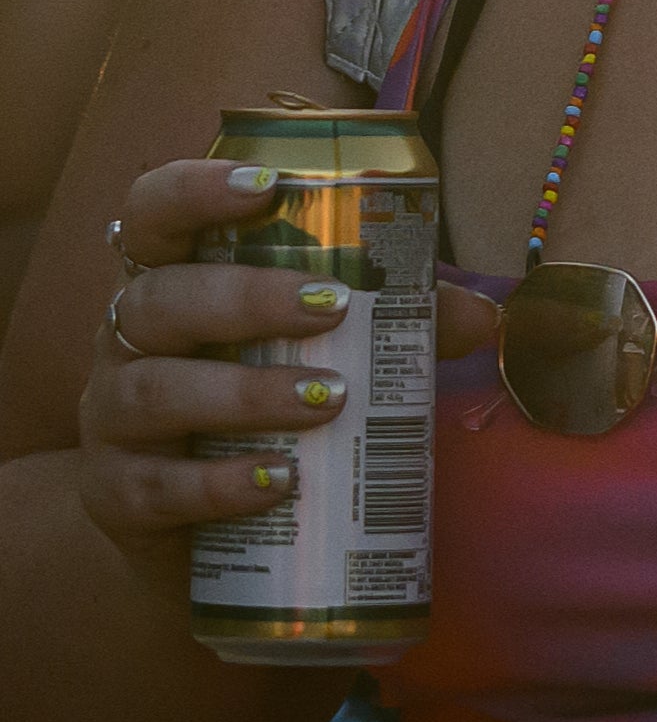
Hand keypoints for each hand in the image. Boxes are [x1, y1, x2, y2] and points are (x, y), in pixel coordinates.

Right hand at [74, 158, 500, 594]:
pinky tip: (278, 480)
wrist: (195, 534)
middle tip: (331, 307)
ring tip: (328, 399)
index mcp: (172, 283)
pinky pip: (155, 487)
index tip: (264, 187)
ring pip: (153, 389)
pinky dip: (219, 483)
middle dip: (247, 297)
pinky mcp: (117, 499)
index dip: (193, 191)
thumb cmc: (259, 406)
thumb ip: (394, 322)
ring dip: (246, 391)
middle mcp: (126, 342)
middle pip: (160, 300)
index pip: (151, 215)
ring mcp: (111, 422)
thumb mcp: (323, 350)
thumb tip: (481, 318)